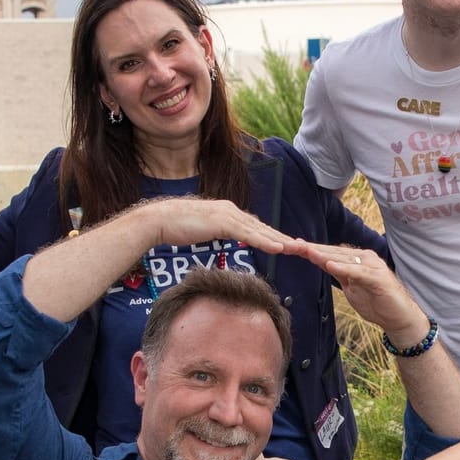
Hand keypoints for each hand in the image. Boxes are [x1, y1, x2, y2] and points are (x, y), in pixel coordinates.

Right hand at [134, 196, 292, 255]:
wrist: (160, 220)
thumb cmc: (177, 227)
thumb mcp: (203, 229)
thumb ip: (218, 231)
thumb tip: (225, 238)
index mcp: (227, 211)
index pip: (254, 226)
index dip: (271, 235)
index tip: (286, 244)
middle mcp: (231, 210)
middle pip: (262, 227)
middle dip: (281, 237)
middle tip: (300, 247)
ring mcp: (227, 215)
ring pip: (259, 230)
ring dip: (279, 240)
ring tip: (296, 249)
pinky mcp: (222, 223)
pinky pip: (248, 234)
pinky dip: (264, 242)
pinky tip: (278, 248)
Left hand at [284, 241, 427, 338]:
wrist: (399, 317)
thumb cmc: (376, 302)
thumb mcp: (351, 287)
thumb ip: (340, 275)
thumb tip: (323, 264)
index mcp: (356, 259)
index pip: (330, 252)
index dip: (311, 249)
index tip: (291, 246)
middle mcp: (364, 258)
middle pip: (333, 252)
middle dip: (311, 249)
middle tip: (291, 245)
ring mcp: (372, 266)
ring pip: (343, 259)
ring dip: (323, 255)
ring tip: (306, 251)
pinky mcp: (377, 278)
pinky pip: (357, 272)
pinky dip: (343, 268)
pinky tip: (330, 265)